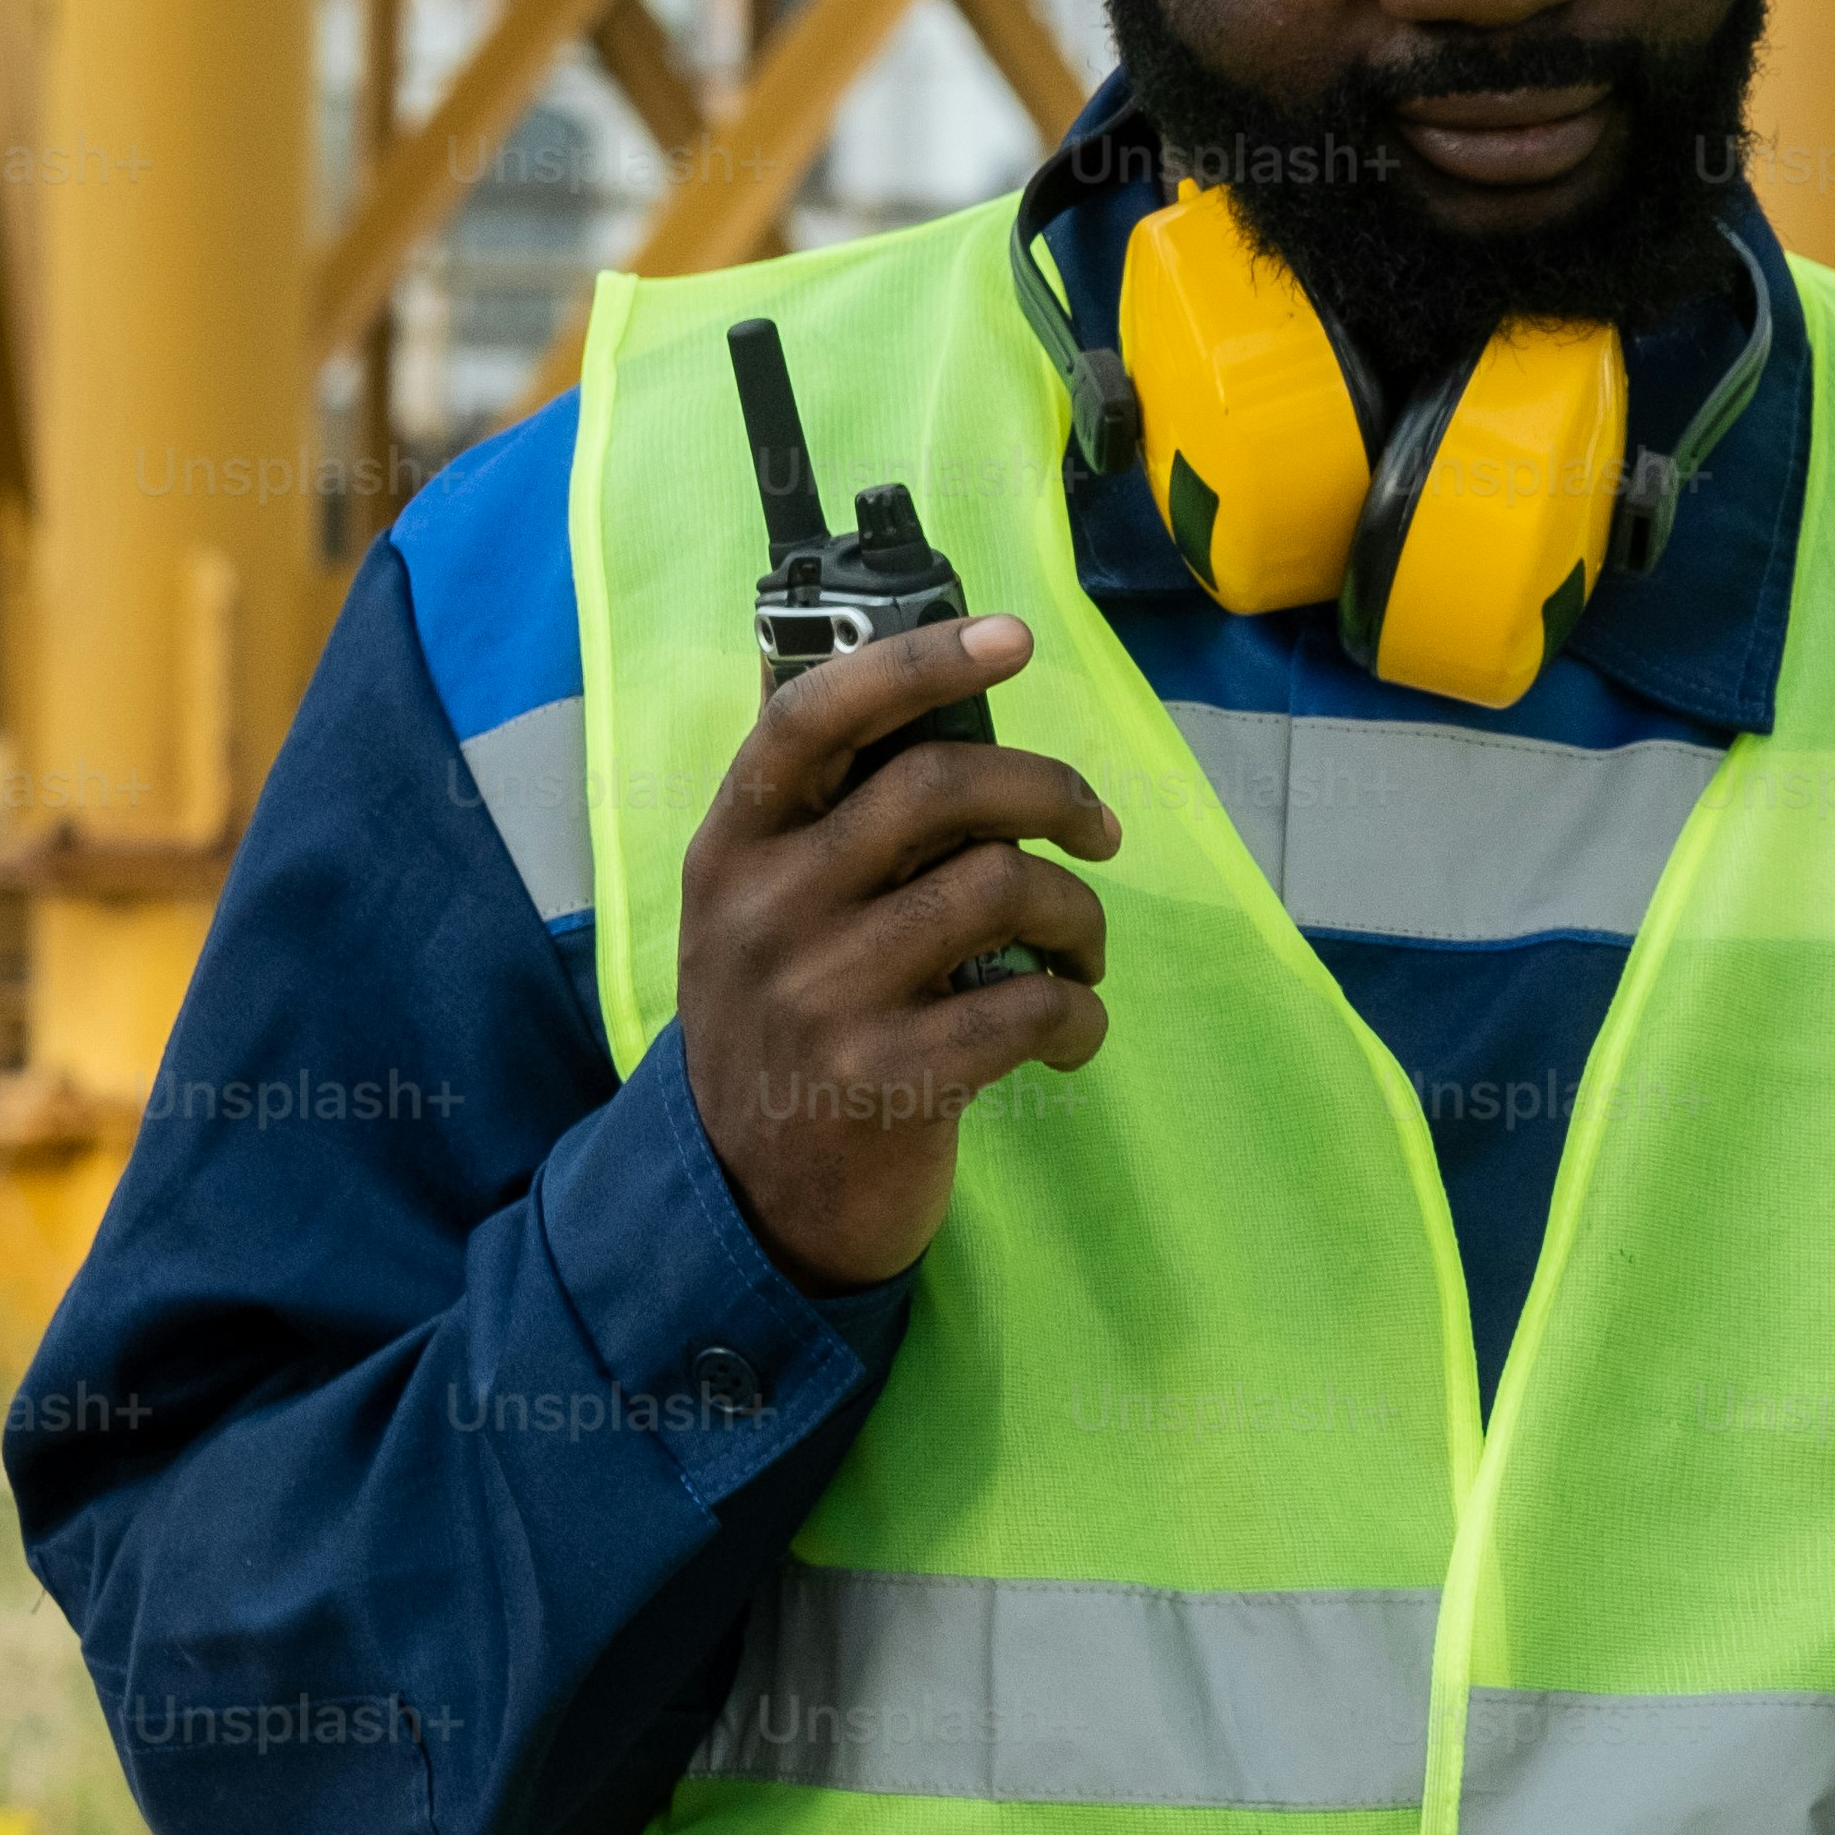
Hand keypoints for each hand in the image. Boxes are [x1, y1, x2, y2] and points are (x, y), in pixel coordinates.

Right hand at [679, 617, 1117, 1289]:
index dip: (919, 662)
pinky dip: (1079, 1014)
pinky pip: (1030, 1006)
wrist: (755, 1198)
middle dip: (1054, 794)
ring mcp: (820, 995)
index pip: (815, 716)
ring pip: (1004, 888)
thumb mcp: (769, 912)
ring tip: (1080, 954)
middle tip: (1098, 832)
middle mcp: (765, 908)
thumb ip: (833, 824)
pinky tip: (1068, 1034)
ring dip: (1081, 916)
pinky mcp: (884, 1079)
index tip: (1012, 637)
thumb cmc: (792, 1023)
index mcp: (736, 846)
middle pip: (942, 788)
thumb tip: (952, 713)